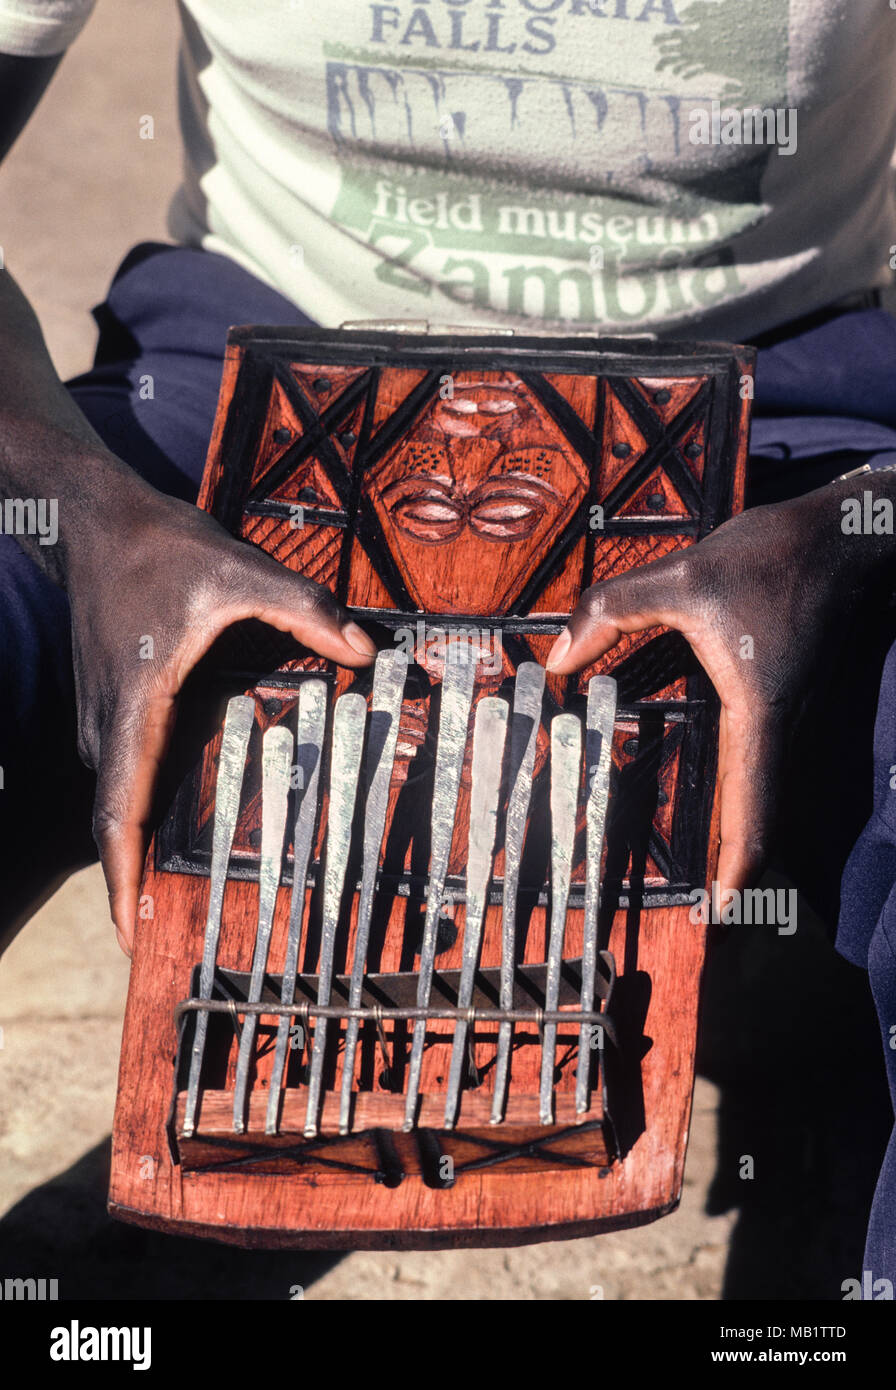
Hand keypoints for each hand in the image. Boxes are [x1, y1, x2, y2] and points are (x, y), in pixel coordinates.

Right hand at [67, 485, 375, 953]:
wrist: (95, 519)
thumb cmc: (159, 547)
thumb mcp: (239, 571)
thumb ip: (305, 610)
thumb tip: (365, 649)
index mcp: (136, 708)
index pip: (116, 815)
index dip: (122, 881)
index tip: (132, 935)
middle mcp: (112, 728)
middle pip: (122, 823)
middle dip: (144, 883)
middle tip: (187, 933)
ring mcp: (107, 720)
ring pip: (127, 800)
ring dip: (152, 846)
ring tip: (196, 890)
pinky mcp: (117, 708)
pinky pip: (134, 772)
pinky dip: (157, 806)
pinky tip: (198, 817)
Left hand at [546, 479, 895, 898]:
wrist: (849, 535)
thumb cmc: (773, 556)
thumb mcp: (682, 576)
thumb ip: (613, 612)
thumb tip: (557, 658)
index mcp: (760, 714)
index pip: (751, 811)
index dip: (737, 869)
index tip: (720, 915)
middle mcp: (786, 731)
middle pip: (768, 823)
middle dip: (743, 874)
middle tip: (715, 919)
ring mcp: (799, 722)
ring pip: (776, 801)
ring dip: (750, 844)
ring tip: (723, 887)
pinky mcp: (798, 706)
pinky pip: (778, 772)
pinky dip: (756, 806)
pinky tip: (734, 815)